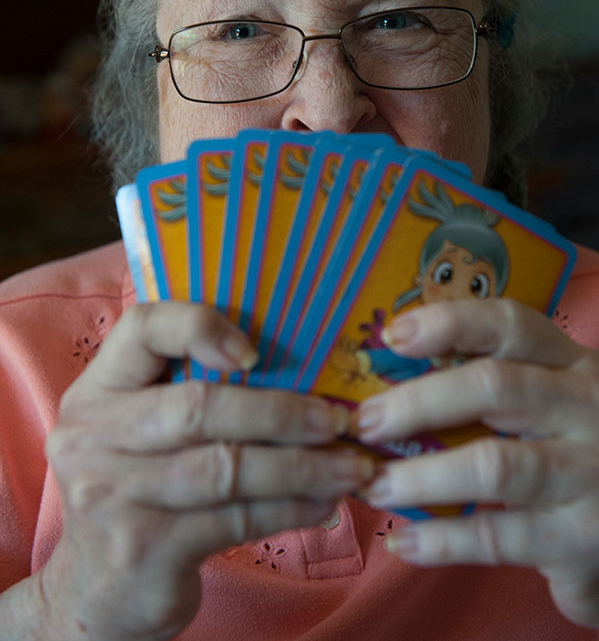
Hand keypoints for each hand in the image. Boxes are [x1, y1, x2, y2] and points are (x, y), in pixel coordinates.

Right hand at [41, 302, 373, 640]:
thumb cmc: (133, 494)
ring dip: (302, 466)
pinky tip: (322, 503)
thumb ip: (180, 393)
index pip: (142, 328)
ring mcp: (115, 497)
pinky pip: (237, 519)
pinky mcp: (146, 550)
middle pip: (199, 406)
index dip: (202, 326)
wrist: (90, 595)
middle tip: (337, 420)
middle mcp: (94, 438)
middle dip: (281, 411)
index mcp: (96, 393)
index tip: (257, 351)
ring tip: (349, 467)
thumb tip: (296, 372)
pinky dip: (290, 508)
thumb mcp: (134, 434)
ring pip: (228, 468)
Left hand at [353, 299, 598, 628]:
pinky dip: (444, 539)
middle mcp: (585, 408)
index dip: (451, 323)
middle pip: (496, 387)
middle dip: (418, 402)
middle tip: (364, 422)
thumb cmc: (577, 445)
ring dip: (423, 476)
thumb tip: (385, 386)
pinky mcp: (584, 538)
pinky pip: (502, 536)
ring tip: (373, 486)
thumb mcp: (556, 399)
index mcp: (571, 365)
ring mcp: (589, 473)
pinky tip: (404, 540)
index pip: (513, 326)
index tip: (393, 334)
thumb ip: (494, 388)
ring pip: (494, 464)